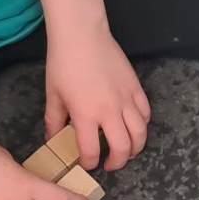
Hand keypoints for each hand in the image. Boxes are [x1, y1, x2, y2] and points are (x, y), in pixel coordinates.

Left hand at [45, 21, 150, 170]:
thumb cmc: (63, 63)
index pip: (92, 151)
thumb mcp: (53, 94)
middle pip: (122, 148)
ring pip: (140, 134)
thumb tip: (53, 139)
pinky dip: (142, 125)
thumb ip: (54, 121)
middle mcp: (109, 111)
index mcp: (86, 115)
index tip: (87, 164)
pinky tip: (134, 127)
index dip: (89, 163)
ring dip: (135, 148)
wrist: (82, 34)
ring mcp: (126, 99)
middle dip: (117, 162)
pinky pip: (145, 113)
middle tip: (110, 164)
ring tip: (128, 151)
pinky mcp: (136, 88)